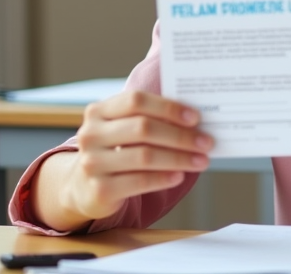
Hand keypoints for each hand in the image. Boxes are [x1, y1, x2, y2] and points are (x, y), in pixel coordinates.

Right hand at [36, 90, 212, 228]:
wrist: (83, 187)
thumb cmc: (116, 150)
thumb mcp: (124, 129)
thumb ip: (149, 118)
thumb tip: (196, 120)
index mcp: (98, 111)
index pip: (136, 100)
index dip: (168, 107)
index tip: (196, 118)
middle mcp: (91, 134)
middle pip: (143, 128)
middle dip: (180, 136)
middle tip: (206, 142)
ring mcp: (92, 163)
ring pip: (144, 156)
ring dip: (179, 158)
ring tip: (201, 160)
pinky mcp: (99, 189)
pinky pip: (139, 182)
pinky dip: (164, 178)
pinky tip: (180, 176)